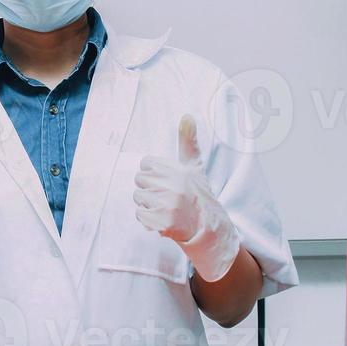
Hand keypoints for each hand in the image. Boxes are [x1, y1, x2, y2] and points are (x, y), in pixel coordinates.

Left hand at [133, 114, 240, 281]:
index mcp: (178, 170)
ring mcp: (168, 205)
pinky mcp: (162, 222)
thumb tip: (187, 115)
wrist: (208, 229)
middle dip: (150, 189)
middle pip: (139, 180)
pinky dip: (148, 220)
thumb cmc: (197, 195)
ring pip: (138, 197)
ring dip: (148, 205)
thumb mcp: (194, 167)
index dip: (155, 174)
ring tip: (167, 209)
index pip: (146, 164)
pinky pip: (139, 215)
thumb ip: (188, 141)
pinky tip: (163, 220)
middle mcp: (173, 186)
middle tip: (168, 197)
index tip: (168, 182)